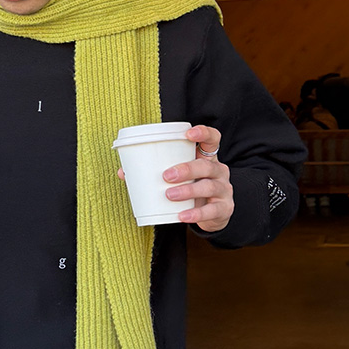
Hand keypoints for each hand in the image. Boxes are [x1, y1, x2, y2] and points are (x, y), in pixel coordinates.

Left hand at [116, 124, 233, 232]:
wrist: (213, 215)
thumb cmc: (192, 189)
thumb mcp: (180, 178)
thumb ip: (155, 173)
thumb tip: (124, 172)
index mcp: (207, 158)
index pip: (213, 139)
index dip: (204, 133)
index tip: (189, 134)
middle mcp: (218, 171)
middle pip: (206, 166)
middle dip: (186, 169)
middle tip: (166, 175)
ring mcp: (223, 190)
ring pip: (209, 186)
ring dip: (188, 190)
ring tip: (169, 195)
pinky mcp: (224, 209)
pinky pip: (211, 210)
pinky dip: (195, 213)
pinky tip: (182, 216)